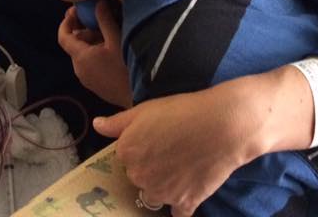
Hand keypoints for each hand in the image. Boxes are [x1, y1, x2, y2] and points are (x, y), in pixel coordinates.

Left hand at [57, 0, 131, 107]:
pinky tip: (113, 50)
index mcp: (80, 57)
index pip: (63, 37)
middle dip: (85, 31)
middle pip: (75, 45)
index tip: (75, 11)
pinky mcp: (96, 86)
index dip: (66, 22)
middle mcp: (79, 69)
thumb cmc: (126, 68)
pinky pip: (90, 64)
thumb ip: (105, 20)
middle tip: (100, 21)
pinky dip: (96, 54)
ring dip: (92, 42)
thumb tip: (98, 4)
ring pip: (83, 55)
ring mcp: (87, 79)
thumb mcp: (117, 40)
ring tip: (110, 34)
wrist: (141, 96)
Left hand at [93, 77, 267, 216]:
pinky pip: (178, 213)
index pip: (127, 157)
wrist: (221, 126)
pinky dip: (182, 205)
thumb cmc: (181, 111)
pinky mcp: (185, 203)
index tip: (157, 138)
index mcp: (126, 152)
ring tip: (182, 166)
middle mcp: (139, 177)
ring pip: (156, 195)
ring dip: (164, 186)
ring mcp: (162, 193)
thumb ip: (117, 122)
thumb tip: (97, 125)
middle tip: (172, 150)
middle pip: (140, 177)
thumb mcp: (144, 110)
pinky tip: (188, 192)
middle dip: (152, 167)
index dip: (142, 148)